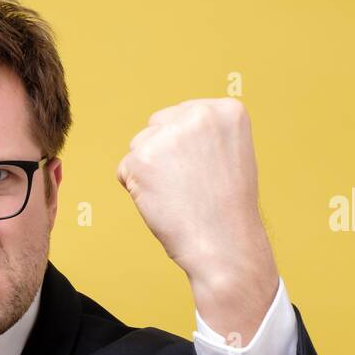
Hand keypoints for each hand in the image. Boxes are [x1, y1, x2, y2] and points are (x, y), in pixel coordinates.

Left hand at [117, 97, 279, 344]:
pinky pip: (124, 170)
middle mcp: (199, 115)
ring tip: (178, 195)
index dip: (184, 148)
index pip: (182, 115)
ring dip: (148, 172)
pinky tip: (163, 203)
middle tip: (187, 186)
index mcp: (227, 110)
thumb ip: (203, 133)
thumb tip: (166, 127)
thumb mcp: (230, 154)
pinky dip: (135, 190)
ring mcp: (169, 134)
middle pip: (156, 126)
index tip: (201, 171)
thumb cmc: (226, 209)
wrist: (224, 244)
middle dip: (162, 155)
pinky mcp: (141, 158)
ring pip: (138, 147)